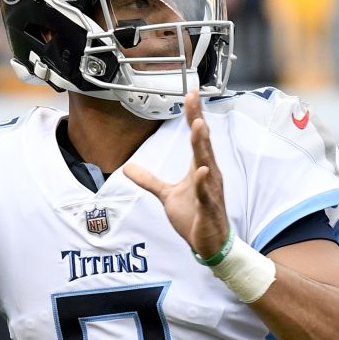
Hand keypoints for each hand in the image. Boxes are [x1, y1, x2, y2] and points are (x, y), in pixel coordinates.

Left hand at [124, 92, 230, 259]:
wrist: (209, 245)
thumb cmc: (194, 216)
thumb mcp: (166, 195)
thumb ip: (149, 180)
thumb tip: (128, 168)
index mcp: (200, 168)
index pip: (197, 138)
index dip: (193, 116)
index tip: (190, 94)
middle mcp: (209, 175)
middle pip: (203, 143)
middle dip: (198, 120)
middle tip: (193, 98)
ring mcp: (211, 191)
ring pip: (207, 164)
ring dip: (202, 145)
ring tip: (198, 126)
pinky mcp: (209, 208)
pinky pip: (206, 193)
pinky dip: (204, 182)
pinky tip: (202, 170)